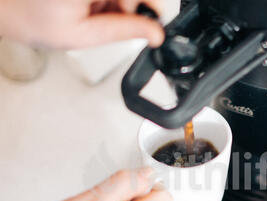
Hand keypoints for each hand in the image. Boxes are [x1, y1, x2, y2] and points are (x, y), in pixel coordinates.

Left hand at [0, 0, 164, 47]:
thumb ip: (123, 31)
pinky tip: (91, 5)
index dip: (146, 8)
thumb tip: (155, 32)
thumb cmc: (33, 20)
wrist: (6, 7)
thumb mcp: (83, 35)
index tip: (150, 24)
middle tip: (113, 20)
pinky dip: (106, 0)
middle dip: (129, 5)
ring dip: (116, 3)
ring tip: (94, 12)